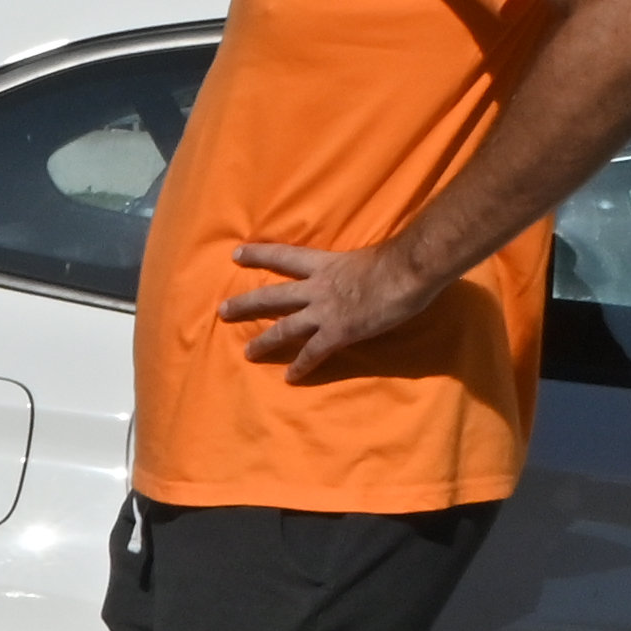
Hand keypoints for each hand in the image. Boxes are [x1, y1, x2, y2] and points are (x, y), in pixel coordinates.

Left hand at [222, 238, 444, 375]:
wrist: (408, 270)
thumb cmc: (398, 258)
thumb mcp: (368, 256)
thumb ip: (355, 267)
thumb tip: (364, 270)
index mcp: (326, 264)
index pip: (285, 256)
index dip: (260, 254)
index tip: (236, 254)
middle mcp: (317, 287)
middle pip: (272, 296)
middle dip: (246, 304)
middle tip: (222, 310)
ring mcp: (324, 312)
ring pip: (285, 328)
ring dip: (264, 342)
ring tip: (248, 352)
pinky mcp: (337, 332)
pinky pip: (313, 353)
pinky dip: (302, 366)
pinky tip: (290, 377)